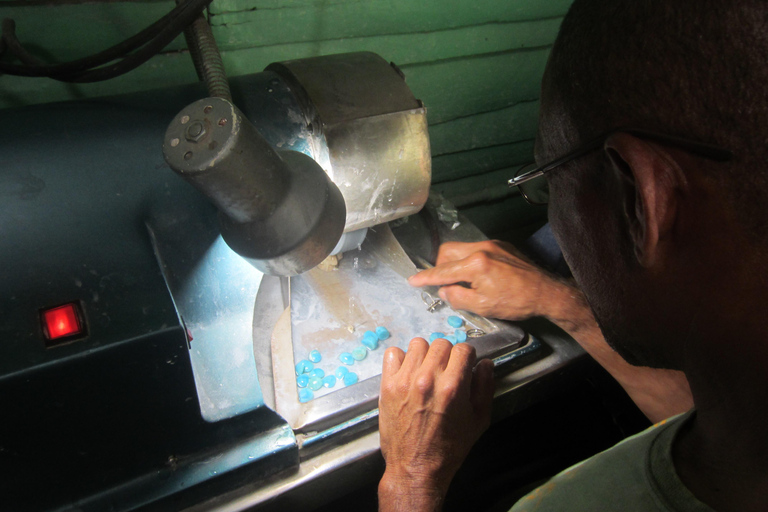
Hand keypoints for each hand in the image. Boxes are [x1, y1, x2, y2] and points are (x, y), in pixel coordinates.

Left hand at [378, 338, 494, 510]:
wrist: (415, 468)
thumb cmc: (449, 448)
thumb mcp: (479, 420)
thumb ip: (485, 387)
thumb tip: (485, 364)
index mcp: (453, 387)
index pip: (463, 349)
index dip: (468, 357)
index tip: (464, 367)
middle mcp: (428, 379)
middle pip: (441, 343)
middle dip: (448, 355)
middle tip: (446, 372)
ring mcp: (405, 380)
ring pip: (418, 344)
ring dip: (425, 355)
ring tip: (426, 371)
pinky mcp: (387, 385)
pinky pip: (393, 353)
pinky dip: (401, 359)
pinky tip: (408, 373)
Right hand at [408, 241, 576, 322]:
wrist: (546, 293)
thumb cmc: (516, 302)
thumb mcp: (483, 306)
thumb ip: (458, 297)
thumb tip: (444, 291)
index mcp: (475, 264)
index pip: (443, 271)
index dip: (425, 277)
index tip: (413, 280)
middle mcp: (482, 248)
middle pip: (448, 251)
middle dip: (440, 266)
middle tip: (443, 283)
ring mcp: (493, 244)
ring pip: (462, 248)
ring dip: (456, 263)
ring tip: (462, 280)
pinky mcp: (502, 245)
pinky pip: (477, 248)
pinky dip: (471, 260)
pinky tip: (480, 275)